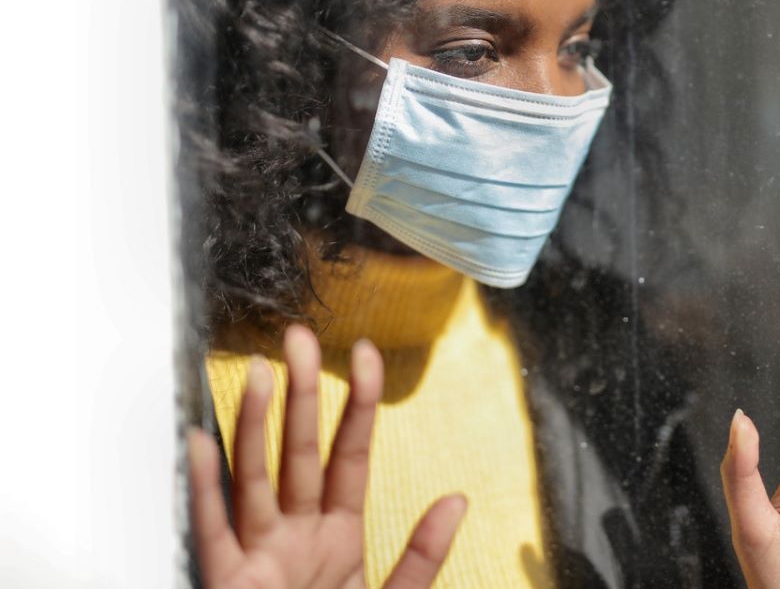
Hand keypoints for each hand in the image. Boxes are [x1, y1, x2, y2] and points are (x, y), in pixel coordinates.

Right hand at [188, 325, 466, 587]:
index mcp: (338, 535)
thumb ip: (423, 554)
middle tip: (300, 338)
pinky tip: (200, 443)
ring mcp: (259, 556)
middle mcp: (296, 535)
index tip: (367, 354)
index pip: (350, 454)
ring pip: (255, 478)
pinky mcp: (226, 582)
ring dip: (253, 426)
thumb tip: (457, 499)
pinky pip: (212, 530)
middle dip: (301, 394)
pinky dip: (204, 488)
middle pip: (299, 452)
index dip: (358, 403)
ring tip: (256, 373)